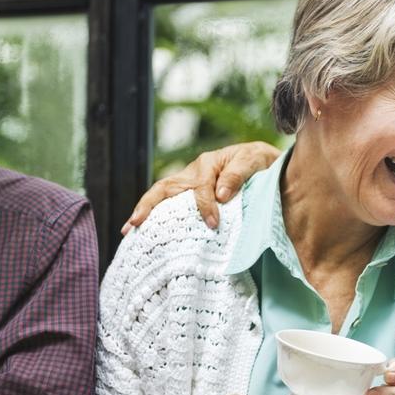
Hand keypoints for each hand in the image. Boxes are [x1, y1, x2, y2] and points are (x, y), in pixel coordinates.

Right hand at [123, 142, 279, 232]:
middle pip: (164, 188)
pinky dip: (156, 217)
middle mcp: (193, 173)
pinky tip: (145, 233)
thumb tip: (220, 195)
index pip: (200, 187)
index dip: (205, 206)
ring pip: (161, 196)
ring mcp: (189, 184)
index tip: (213, 223)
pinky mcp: (190, 195)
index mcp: (208, 164)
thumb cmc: (260, 162)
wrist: (265, 163)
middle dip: (148, 206)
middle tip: (134, 224)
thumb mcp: (254, 161)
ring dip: (145, 212)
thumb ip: (238, 174)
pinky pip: (170, 205)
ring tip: (129, 231)